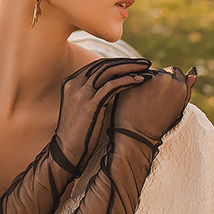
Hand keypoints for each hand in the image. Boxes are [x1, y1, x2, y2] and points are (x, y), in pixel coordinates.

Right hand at [53, 58, 151, 173]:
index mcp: (71, 82)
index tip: (135, 64)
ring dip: (130, 68)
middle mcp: (75, 83)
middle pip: (104, 65)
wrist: (67, 152)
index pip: (98, 65)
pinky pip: (112, 86)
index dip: (118, 62)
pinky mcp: (90, 104)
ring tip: (147, 69)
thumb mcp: (82, 107)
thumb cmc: (79, 132)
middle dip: (127, 62)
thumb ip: (93, 94)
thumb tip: (116, 86)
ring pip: (109, 72)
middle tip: (146, 63)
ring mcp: (81, 93)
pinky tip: (140, 80)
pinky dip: (128, 81)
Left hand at [110, 65, 196, 149]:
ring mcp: (149, 78)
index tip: (163, 93)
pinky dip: (133, 83)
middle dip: (157, 80)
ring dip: (145, 81)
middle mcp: (167, 78)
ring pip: (147, 72)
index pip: (175, 71)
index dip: (169, 81)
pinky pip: (134, 76)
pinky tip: (133, 97)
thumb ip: (186, 89)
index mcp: (180, 85)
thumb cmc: (159, 124)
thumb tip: (192, 72)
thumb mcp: (177, 108)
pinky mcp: (133, 79)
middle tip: (152, 98)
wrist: (137, 134)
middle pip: (161, 71)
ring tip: (143, 99)